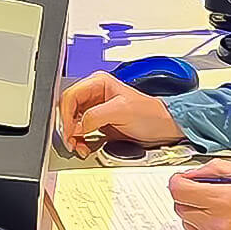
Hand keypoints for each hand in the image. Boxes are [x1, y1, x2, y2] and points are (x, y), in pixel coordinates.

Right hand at [56, 71, 184, 156]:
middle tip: (72, 141)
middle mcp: (94, 94)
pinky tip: (84, 146)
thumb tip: (78, 125)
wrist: (164, 128)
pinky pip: (80, 131)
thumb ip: (96, 115)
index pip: (70, 96)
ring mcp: (96, 109)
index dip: (66, 115)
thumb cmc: (151, 114)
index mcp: (98, 83)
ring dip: (72, 136)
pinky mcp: (98, 123)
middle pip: (67, 110)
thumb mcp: (122, 111)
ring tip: (79, 146)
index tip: (70, 131)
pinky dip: (79, 141)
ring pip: (72, 122)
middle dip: (67, 127)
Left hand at [167, 159, 230, 229]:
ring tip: (225, 213)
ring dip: (199, 216)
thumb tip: (195, 173)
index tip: (185, 180)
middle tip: (209, 194)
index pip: (178, 189)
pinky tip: (230, 229)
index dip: (180, 181)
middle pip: (180, 207)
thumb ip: (218, 171)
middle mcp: (216, 225)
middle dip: (190, 197)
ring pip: (189, 225)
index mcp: (225, 201)